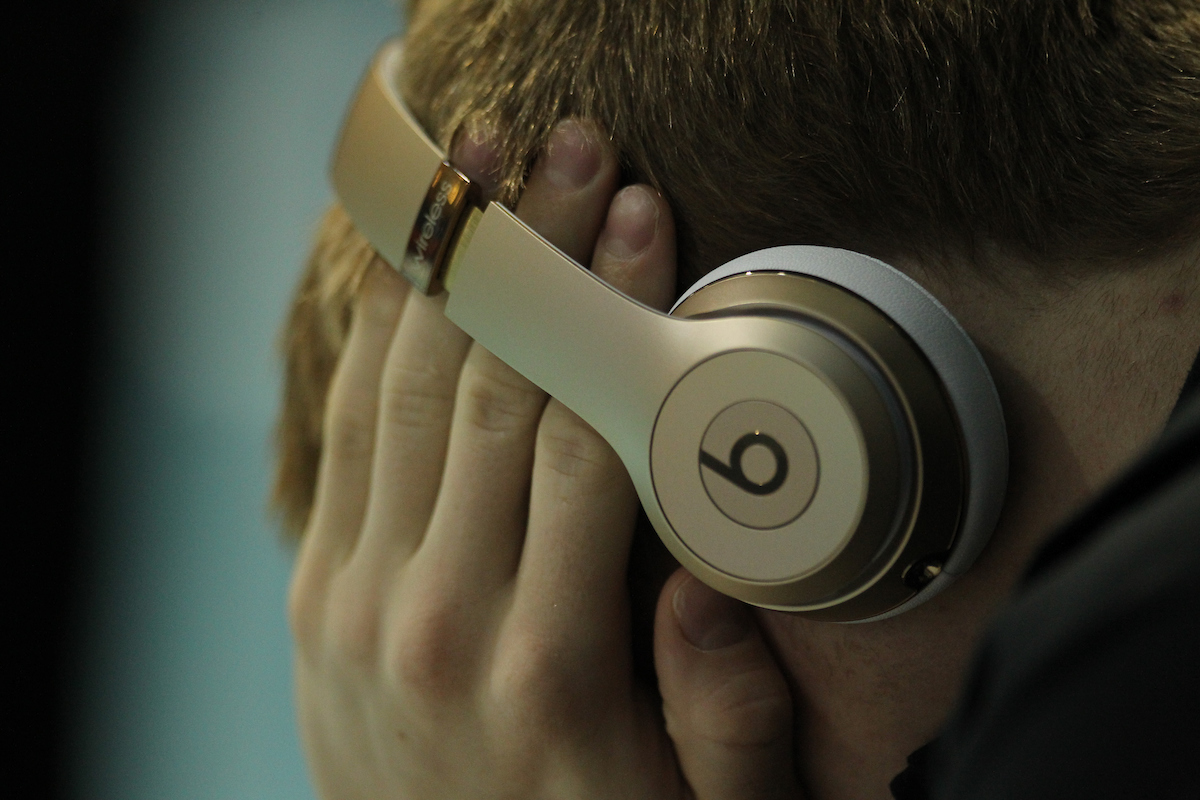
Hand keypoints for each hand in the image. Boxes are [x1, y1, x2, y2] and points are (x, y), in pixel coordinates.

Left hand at [289, 118, 803, 799]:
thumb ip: (729, 713)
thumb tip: (716, 578)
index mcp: (549, 665)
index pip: (581, 441)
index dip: (607, 313)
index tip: (635, 212)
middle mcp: (442, 618)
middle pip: (491, 388)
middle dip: (533, 256)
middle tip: (568, 148)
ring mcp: (363, 603)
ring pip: (405, 391)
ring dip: (450, 269)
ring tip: (483, 171)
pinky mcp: (322, 595)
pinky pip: (348, 434)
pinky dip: (376, 338)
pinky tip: (410, 269)